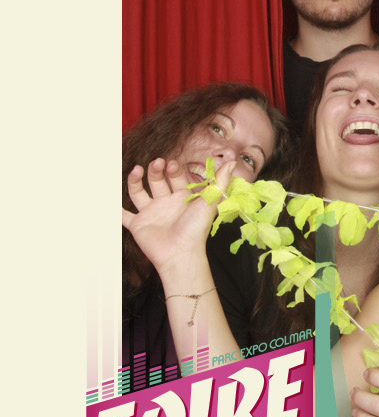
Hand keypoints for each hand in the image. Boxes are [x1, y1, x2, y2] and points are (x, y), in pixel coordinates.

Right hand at [122, 153, 239, 280]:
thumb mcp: (210, 201)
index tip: (173, 164)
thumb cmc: (196, 229)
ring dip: (135, 180)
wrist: (180, 254)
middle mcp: (165, 203)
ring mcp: (151, 213)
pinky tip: (108, 195)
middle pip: (156, 181)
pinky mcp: (138, 225)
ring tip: (136, 170)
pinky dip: (115, 207)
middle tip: (157, 163)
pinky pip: (124, 215)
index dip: (174, 168)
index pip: (175, 177)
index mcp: (182, 197)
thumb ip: (220, 181)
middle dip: (156, 170)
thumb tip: (233, 162)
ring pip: (138, 192)